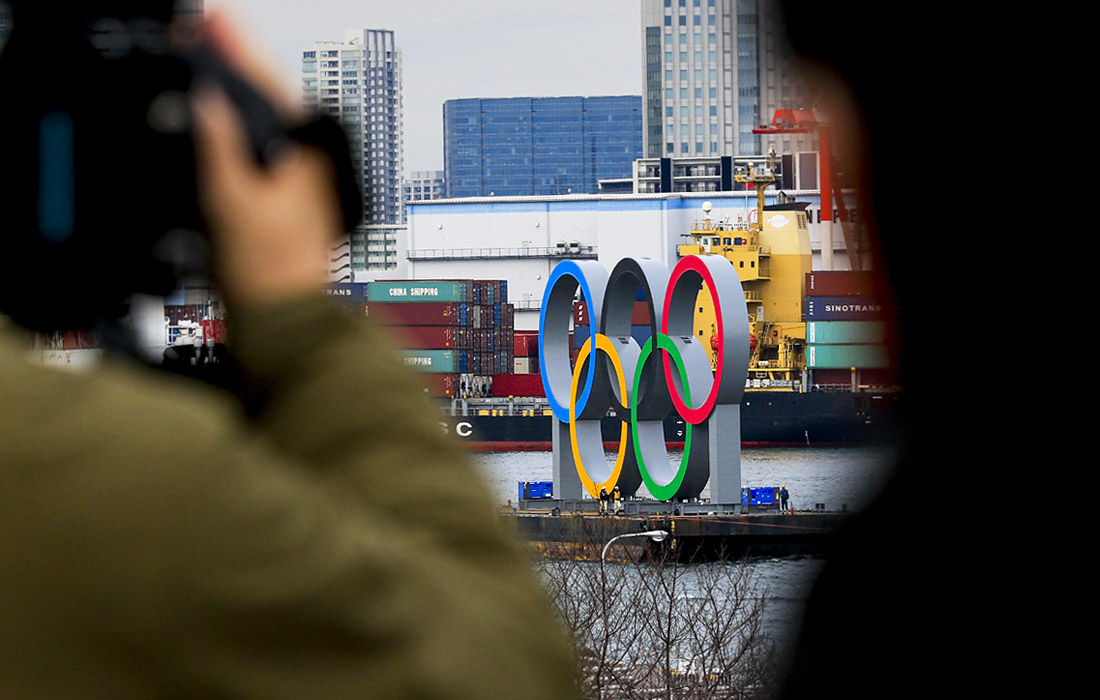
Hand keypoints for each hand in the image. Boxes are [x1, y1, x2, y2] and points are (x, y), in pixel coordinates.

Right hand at [190, 11, 339, 306]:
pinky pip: (259, 149)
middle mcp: (307, 161)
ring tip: (210, 62)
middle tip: (206, 33)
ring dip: (235, 96)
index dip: (237, 49)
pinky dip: (236, 131)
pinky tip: (218, 122)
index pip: (267, 84)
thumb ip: (220, 147)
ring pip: (264, 123)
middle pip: (267, 99)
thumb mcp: (232, 204)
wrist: (282, 318)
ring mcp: (297, 178)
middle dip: (234, 66)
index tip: (215, 22)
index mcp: (304, 154)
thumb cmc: (269, 271)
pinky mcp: (283, 197)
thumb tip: (207, 102)